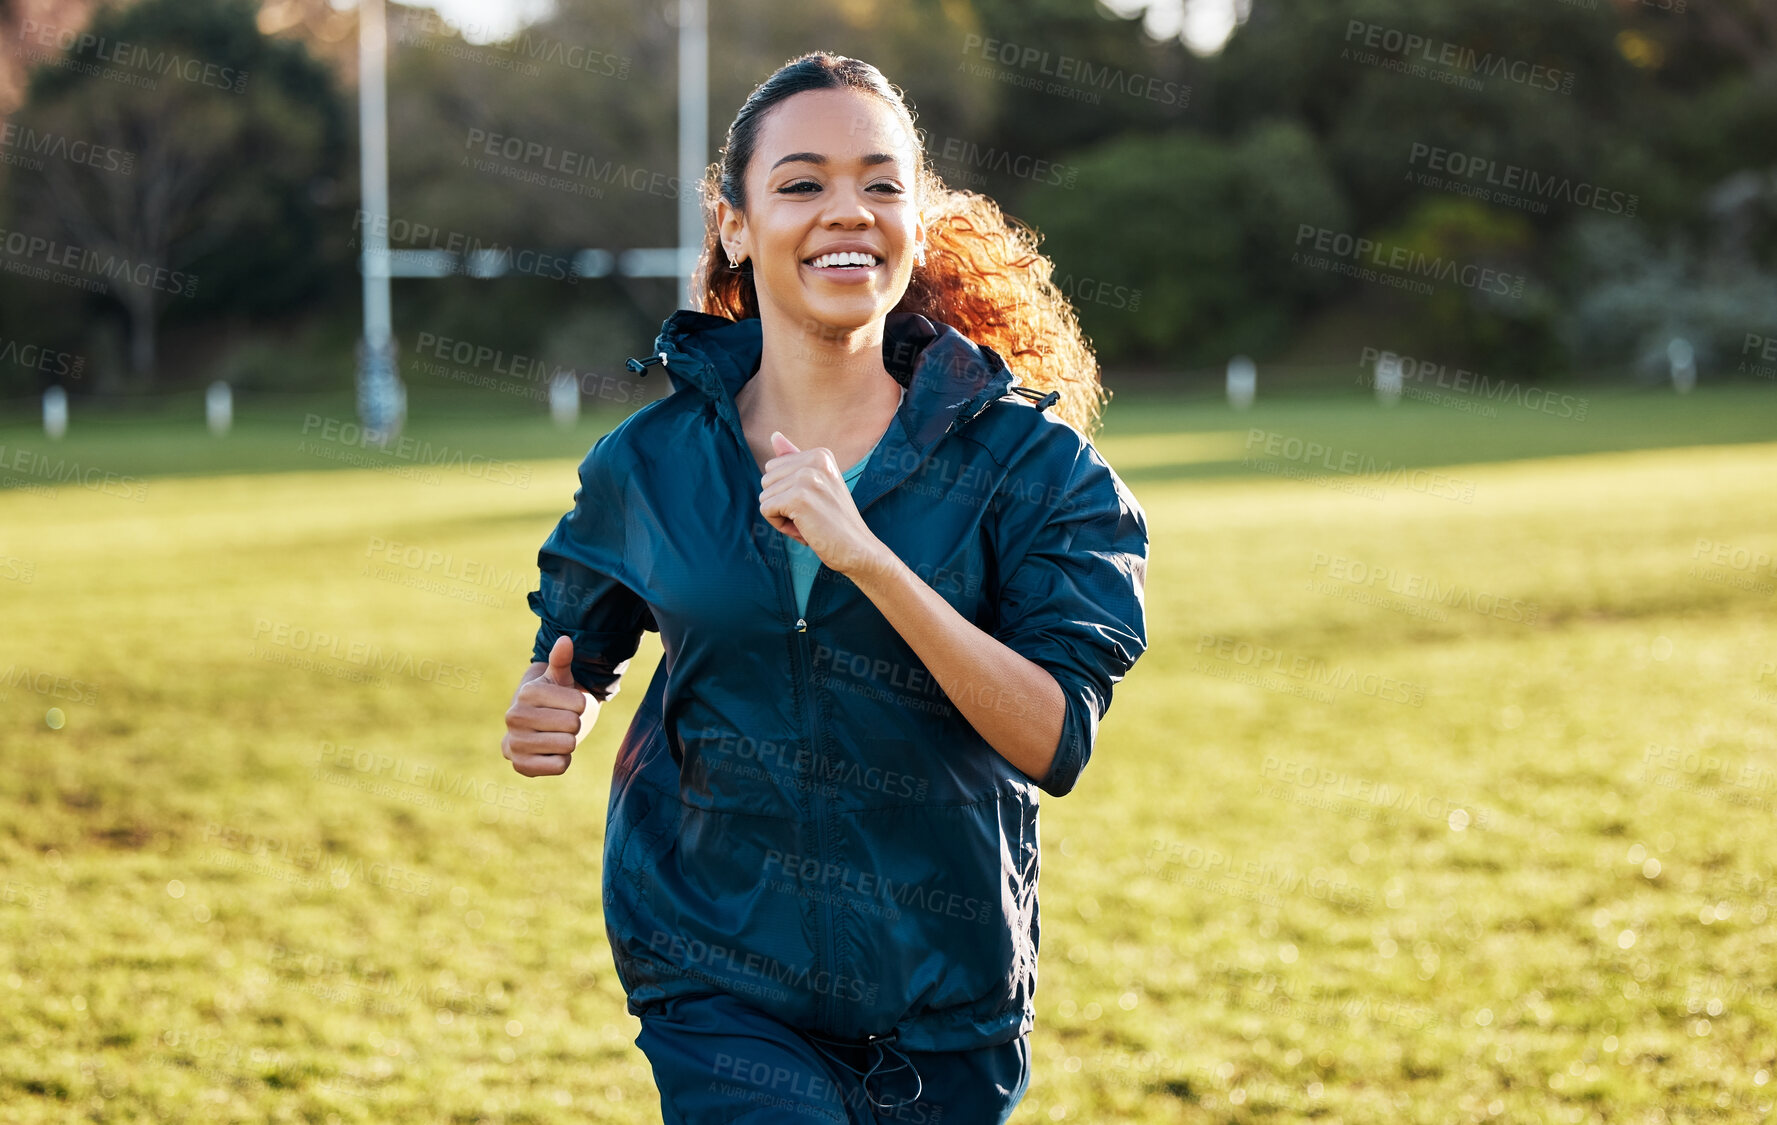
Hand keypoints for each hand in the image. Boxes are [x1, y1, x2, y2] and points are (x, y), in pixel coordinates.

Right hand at [501, 635, 593, 776]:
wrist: (534, 729)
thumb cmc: (552, 701)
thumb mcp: (559, 679)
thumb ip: (562, 661)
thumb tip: (565, 640)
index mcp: (527, 693)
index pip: (579, 703)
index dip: (580, 705)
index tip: (568, 704)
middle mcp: (515, 716)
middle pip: (573, 724)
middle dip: (574, 725)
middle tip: (561, 723)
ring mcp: (515, 742)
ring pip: (568, 745)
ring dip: (568, 743)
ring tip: (555, 736)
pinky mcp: (521, 765)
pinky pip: (560, 766)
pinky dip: (562, 761)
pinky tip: (549, 753)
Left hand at [759, 431, 888, 577]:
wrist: (858, 550)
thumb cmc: (835, 522)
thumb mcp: (817, 486)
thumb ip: (795, 460)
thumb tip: (774, 435)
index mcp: (820, 453)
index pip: (773, 467)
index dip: (786, 492)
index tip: (812, 504)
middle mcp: (815, 459)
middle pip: (766, 480)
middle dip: (781, 504)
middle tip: (811, 515)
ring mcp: (808, 478)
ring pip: (764, 497)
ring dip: (782, 517)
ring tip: (810, 523)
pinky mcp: (799, 498)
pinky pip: (766, 510)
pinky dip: (780, 526)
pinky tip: (804, 530)